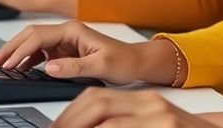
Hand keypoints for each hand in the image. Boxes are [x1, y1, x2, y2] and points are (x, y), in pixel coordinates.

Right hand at [0, 21, 164, 84]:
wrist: (136, 61)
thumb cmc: (123, 60)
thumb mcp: (102, 66)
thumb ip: (75, 67)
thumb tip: (49, 68)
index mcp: (73, 29)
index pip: (39, 37)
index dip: (21, 50)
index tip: (8, 64)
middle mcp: (67, 31)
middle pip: (30, 35)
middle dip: (10, 48)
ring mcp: (64, 40)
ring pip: (32, 42)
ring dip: (16, 52)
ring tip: (0, 65)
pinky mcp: (64, 50)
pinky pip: (40, 51)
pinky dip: (27, 58)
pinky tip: (19, 67)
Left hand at [53, 90, 222, 127]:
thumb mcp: (153, 123)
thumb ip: (123, 123)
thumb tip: (88, 124)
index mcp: (144, 101)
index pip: (97, 97)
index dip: (70, 113)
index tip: (56, 127)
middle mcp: (152, 105)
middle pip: (97, 102)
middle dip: (70, 120)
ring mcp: (160, 118)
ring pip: (108, 119)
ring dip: (81, 126)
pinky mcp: (167, 127)